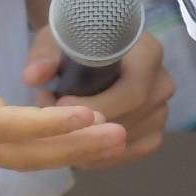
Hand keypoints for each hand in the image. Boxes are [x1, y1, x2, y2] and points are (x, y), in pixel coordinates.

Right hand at [0, 0, 129, 173]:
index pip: (1, 123)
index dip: (49, 124)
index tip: (90, 114)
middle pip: (19, 153)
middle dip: (73, 146)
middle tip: (122, 136)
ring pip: (14, 160)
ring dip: (64, 153)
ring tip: (115, 142)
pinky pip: (4, 156)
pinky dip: (42, 152)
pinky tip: (76, 141)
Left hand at [22, 24, 176, 167]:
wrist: (94, 49)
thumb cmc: (77, 41)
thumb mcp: (59, 40)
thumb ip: (45, 56)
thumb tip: (32, 76)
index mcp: (149, 53)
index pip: (132, 91)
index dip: (96, 105)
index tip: (59, 105)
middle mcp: (162, 82)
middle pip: (130, 118)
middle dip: (88, 126)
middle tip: (50, 120)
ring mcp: (162, 111)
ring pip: (129, 139)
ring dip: (90, 142)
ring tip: (58, 128)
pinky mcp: (154, 132)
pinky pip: (132, 153)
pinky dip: (102, 156)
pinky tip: (77, 148)